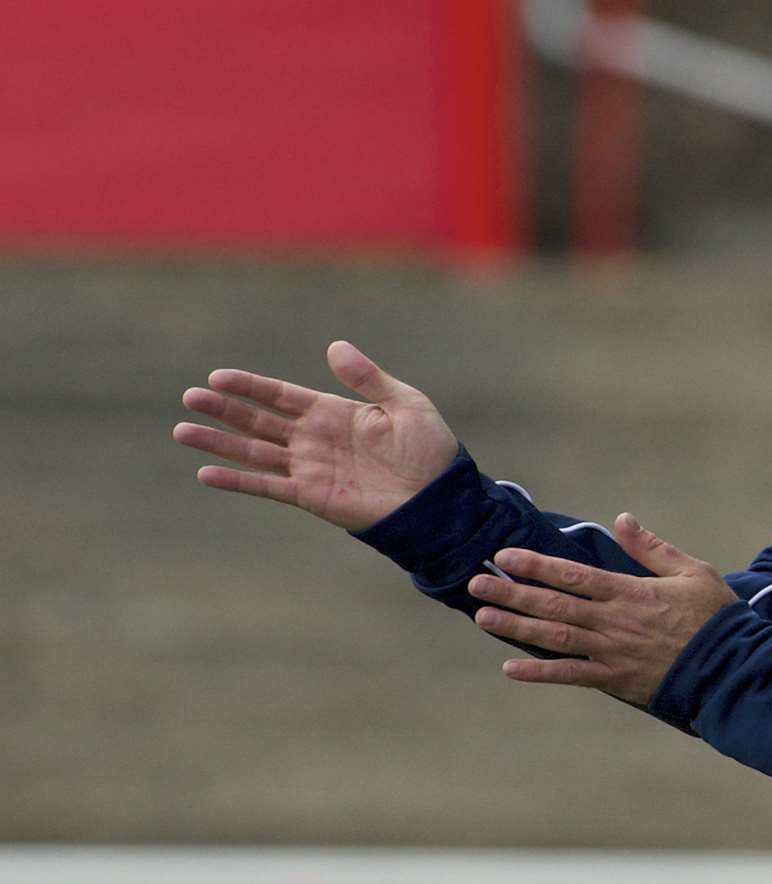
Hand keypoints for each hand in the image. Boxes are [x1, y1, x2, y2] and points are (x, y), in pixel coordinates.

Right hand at [173, 341, 458, 531]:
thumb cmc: (430, 450)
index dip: (249, 386)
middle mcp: (314, 438)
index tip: (217, 377)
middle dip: (224, 409)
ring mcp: (310, 467)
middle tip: (189, 397)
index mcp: (333, 412)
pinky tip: (206, 473)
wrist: (440, 499)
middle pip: (259, 420)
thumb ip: (367, 379)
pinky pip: (267, 486)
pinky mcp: (312, 495)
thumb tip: (334, 347)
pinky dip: (237, 481)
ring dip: (219, 442)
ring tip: (182, 430)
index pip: (281, 395)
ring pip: (254, 451)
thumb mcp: (404, 404)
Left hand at [467, 515, 737, 707]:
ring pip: (554, 636)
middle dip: (512, 592)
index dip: (535, 565)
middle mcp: (612, 620)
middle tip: (475, 582)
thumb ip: (652, 548)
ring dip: (516, 626)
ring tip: (482, 616)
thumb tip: (623, 519)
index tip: (504, 556)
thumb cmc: (716, 617)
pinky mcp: (615, 679)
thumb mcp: (691, 571)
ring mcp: (611, 651)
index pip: (572, 574)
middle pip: (553, 603)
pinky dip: (540, 672)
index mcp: (628, 591)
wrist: (731, 667)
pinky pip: (571, 675)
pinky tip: (510, 668)